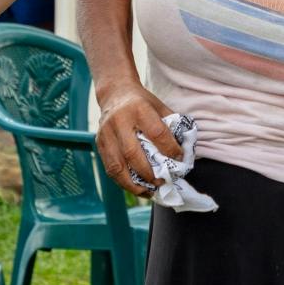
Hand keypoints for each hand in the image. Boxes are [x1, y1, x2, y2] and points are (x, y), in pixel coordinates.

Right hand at [93, 81, 180, 197]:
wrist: (114, 93)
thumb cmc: (142, 102)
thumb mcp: (158, 106)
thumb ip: (170, 126)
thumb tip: (184, 152)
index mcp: (139, 109)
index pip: (157, 133)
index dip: (170, 149)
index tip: (180, 159)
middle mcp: (119, 121)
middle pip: (133, 153)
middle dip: (149, 173)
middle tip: (162, 182)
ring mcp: (106, 133)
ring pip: (117, 166)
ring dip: (133, 184)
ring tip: (148, 191)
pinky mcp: (99, 143)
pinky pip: (110, 168)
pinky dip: (123, 182)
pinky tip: (136, 187)